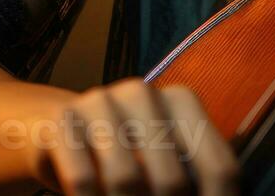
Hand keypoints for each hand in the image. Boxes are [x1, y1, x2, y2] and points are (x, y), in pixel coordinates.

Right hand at [32, 79, 237, 195]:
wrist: (54, 131)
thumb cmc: (124, 156)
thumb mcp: (164, 164)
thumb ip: (189, 182)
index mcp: (182, 101)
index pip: (220, 168)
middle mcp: (144, 93)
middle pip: (173, 182)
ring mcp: (100, 100)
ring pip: (126, 180)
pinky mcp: (62, 117)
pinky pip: (83, 179)